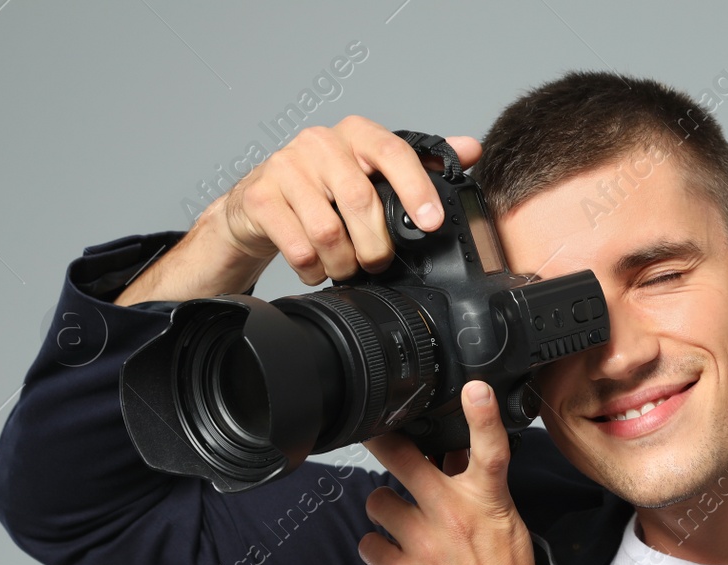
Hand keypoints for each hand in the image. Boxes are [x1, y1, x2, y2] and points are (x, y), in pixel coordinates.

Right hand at [117, 117, 482, 303]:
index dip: (417, 187)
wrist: (258, 205)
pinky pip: (297, 246)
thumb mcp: (373, 173)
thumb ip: (420, 162)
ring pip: (328, 230)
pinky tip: (316, 269)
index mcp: (354, 134)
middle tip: (378, 263)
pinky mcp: (258, 197)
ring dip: (343, 263)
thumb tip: (470, 149)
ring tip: (345, 269)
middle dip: (376, 244)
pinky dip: (313, 269)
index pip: (393, 150)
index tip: (432, 222)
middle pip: (360, 200)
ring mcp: (284, 167)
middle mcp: (318, 143)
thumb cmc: (325, 190)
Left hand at [357, 381, 547, 564]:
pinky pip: (369, 544)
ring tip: (405, 534)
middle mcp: (453, 517)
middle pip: (403, 459)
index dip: (480, 414)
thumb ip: (480, 496)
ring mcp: (422, 543)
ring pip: (377, 502)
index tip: (472, 387)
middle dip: (385, 442)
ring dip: (386, 514)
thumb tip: (455, 462)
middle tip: (377, 434)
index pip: (488, 449)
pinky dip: (380, 553)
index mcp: (489, 504)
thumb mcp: (508, 534)